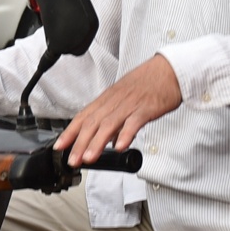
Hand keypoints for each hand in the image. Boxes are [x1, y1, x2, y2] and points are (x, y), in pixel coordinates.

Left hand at [54, 53, 181, 165]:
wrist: (170, 70)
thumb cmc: (148, 83)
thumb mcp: (124, 98)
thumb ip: (114, 119)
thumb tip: (107, 139)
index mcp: (107, 99)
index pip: (83, 116)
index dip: (69, 132)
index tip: (59, 146)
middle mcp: (115, 101)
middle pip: (92, 123)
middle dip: (79, 143)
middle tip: (72, 160)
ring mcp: (130, 104)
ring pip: (109, 124)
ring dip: (97, 142)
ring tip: (88, 157)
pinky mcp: (146, 108)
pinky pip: (134, 122)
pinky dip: (125, 134)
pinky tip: (119, 147)